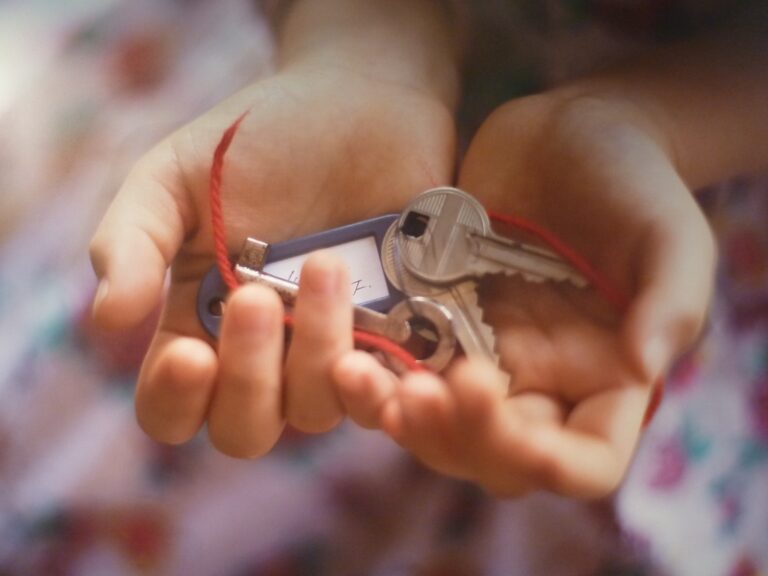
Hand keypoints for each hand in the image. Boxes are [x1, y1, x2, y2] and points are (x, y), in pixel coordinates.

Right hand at [89, 62, 455, 456]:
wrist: (360, 97)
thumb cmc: (258, 135)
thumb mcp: (174, 177)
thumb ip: (133, 242)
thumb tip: (105, 321)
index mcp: (200, 320)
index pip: (172, 407)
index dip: (175, 400)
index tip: (191, 352)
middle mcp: (264, 349)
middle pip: (246, 429)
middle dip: (248, 376)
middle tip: (258, 295)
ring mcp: (330, 346)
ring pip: (316, 411)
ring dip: (317, 350)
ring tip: (326, 263)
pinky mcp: (394, 334)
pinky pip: (386, 395)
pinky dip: (380, 391)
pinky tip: (375, 354)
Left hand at [334, 93, 715, 497]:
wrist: (569, 133)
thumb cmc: (633, 182)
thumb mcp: (671, 234)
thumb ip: (670, 302)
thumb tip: (643, 366)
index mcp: (602, 381)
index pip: (584, 461)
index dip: (544, 462)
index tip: (493, 401)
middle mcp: (539, 384)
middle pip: (494, 458)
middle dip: (454, 436)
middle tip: (419, 391)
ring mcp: (482, 357)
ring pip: (436, 426)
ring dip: (397, 418)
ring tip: (360, 376)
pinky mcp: (436, 323)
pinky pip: (399, 372)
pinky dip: (372, 377)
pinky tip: (344, 355)